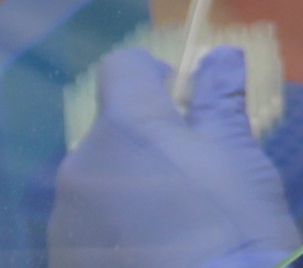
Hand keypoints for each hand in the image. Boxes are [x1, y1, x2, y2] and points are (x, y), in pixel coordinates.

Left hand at [46, 47, 301, 267]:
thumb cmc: (236, 233)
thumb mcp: (242, 163)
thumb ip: (222, 103)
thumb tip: (223, 54)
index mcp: (127, 127)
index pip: (123, 68)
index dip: (154, 76)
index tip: (183, 103)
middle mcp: (82, 164)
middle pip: (110, 132)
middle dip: (145, 146)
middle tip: (189, 183)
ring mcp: (65, 218)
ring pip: (96, 183)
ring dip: (125, 191)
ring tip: (171, 231)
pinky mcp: (60, 258)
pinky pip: (86, 228)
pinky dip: (111, 234)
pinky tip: (148, 257)